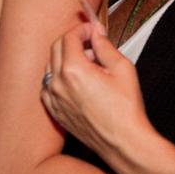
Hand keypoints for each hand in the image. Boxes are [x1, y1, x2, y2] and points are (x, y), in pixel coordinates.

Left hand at [41, 22, 157, 173]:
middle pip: (56, 49)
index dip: (82, 29)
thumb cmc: (126, 109)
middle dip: (72, 41)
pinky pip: (48, 88)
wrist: (124, 143)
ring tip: (87, 65)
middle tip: (92, 43)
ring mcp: (54, 100)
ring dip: (64, 59)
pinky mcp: (56, 113)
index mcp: (73, 69)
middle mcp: (58, 84)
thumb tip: (97, 33)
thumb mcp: (122, 68)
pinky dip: (57, 79)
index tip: (94, 30)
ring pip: (50, 68)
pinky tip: (75, 82)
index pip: (69, 37)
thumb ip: (105, 46)